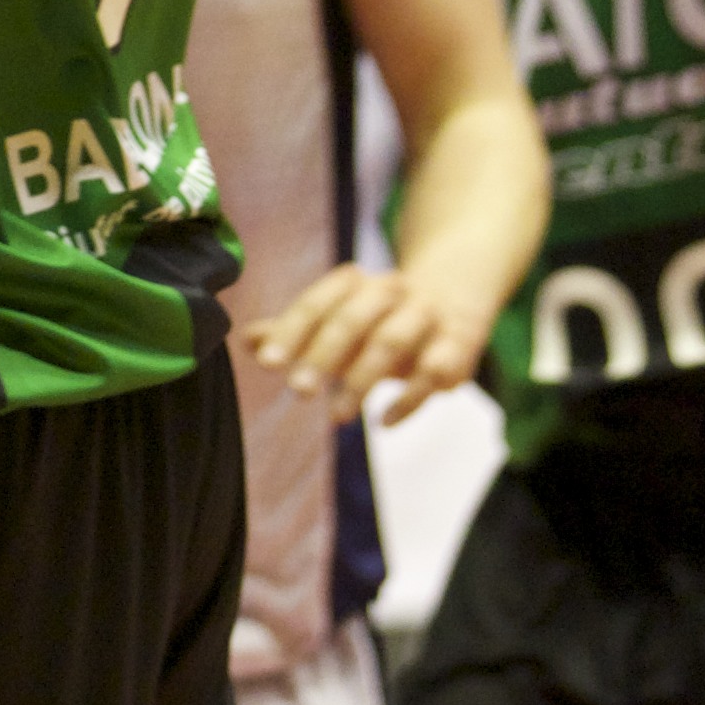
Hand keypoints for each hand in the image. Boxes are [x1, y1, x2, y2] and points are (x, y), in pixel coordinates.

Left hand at [242, 259, 497, 426]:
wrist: (455, 294)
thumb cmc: (381, 316)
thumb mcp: (339, 318)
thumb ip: (296, 330)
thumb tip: (246, 341)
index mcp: (356, 282)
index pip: (318, 303)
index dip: (291, 331)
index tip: (266, 363)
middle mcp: (391, 291)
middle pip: (353, 320)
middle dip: (323, 355)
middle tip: (297, 391)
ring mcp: (426, 316)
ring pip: (392, 342)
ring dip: (361, 380)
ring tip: (336, 416)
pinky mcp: (457, 346)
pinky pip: (434, 371)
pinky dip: (409, 398)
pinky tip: (385, 421)